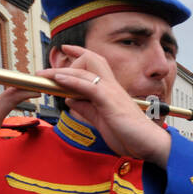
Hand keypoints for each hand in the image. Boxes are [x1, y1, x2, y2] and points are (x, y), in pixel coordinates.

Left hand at [50, 50, 171, 163]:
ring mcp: (110, 92)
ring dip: (60, 72)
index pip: (95, 63)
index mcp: (110, 90)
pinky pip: (88, 86)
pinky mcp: (109, 101)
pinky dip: (71, 80)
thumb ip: (85, 107)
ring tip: (44, 74)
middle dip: (70, 58)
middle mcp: (111, 86)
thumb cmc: (129, 134)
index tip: (66, 49)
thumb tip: (69, 98)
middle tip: (49, 70)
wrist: (148, 144)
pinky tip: (58, 79)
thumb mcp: (101, 119)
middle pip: (90, 60)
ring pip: (84, 72)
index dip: (80, 54)